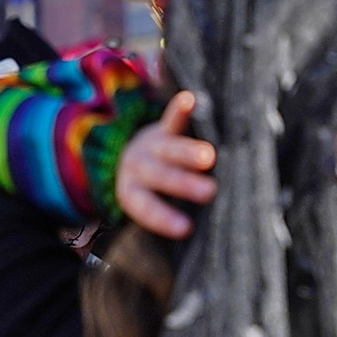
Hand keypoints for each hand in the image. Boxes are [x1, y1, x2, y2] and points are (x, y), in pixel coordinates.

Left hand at [116, 92, 215, 238]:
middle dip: (184, 184)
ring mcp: (151, 146)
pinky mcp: (163, 127)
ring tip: (208, 156)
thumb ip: (175, 218)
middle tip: (209, 191)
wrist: (125, 158)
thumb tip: (211, 237)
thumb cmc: (153, 194)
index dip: (165, 219)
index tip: (186, 229)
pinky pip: (171, 118)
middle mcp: (140, 169)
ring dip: (188, 151)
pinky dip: (180, 110)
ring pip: (170, 148)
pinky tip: (191, 100)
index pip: (149, 208)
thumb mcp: (153, 208)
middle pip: (161, 176)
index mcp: (133, 194)